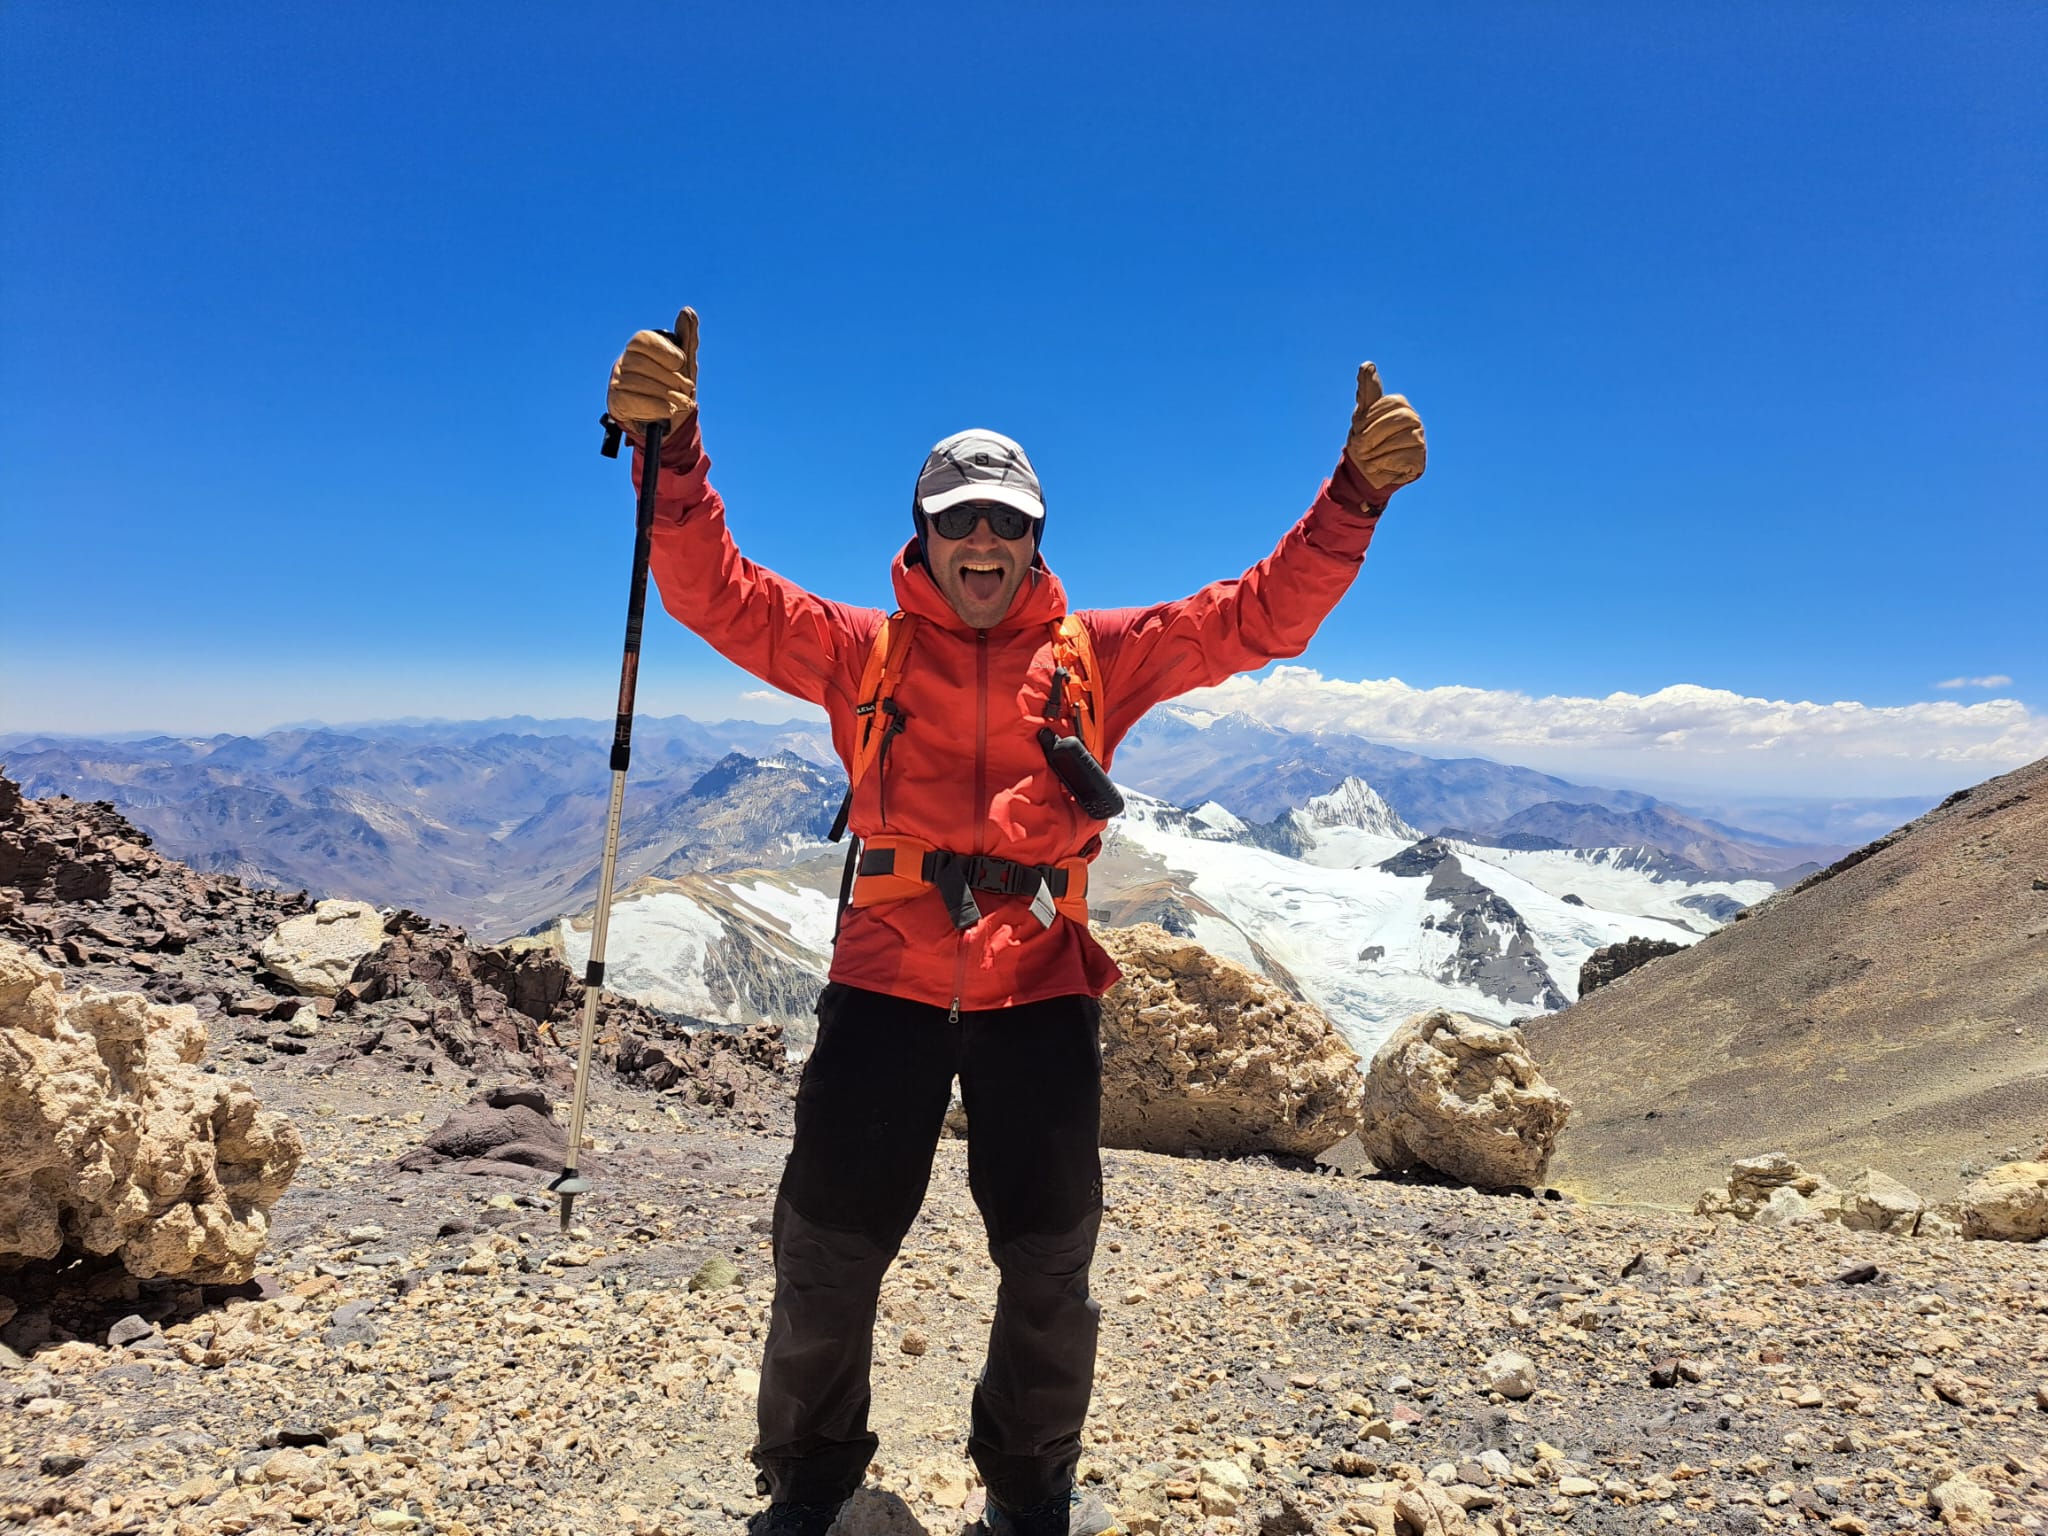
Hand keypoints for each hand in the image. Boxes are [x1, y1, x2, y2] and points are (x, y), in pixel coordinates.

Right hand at [607, 306, 699, 450]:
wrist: (670, 422)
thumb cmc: (675, 387)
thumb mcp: (686, 364)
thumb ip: (687, 338)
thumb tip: (687, 311)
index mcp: (638, 348)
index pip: (642, 340)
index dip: (663, 350)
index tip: (681, 362)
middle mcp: (623, 362)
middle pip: (641, 363)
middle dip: (670, 378)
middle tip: (688, 389)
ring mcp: (616, 381)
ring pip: (637, 383)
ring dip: (666, 394)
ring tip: (683, 403)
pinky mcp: (615, 402)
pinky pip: (631, 400)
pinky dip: (654, 406)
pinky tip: (669, 409)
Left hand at [1336, 361, 1425, 508]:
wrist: (1363, 473)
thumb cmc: (1363, 441)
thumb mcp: (1361, 415)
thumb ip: (1366, 391)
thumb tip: (1367, 365)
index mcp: (1400, 406)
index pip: (1390, 403)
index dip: (1371, 418)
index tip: (1358, 429)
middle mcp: (1414, 420)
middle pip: (1398, 419)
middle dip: (1374, 434)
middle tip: (1361, 447)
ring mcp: (1419, 441)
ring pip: (1402, 439)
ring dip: (1377, 451)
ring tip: (1369, 458)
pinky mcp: (1419, 462)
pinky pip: (1405, 458)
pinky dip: (1386, 463)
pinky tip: (1380, 466)